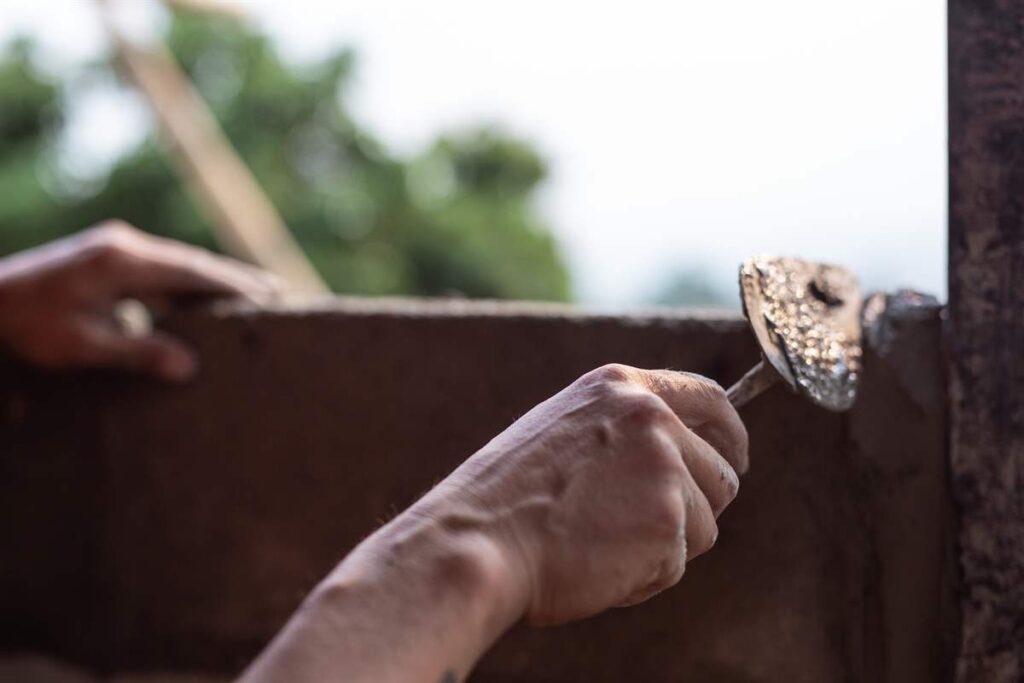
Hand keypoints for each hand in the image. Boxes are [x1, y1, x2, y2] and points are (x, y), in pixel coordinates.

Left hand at [0, 221, 280, 381]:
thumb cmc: (25, 327)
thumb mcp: (80, 346)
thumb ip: (137, 352)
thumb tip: (190, 366)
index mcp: (121, 262)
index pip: (193, 270)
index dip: (236, 283)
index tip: (272, 295)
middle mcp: (123, 246)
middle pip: (192, 261)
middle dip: (235, 278)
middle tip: (279, 293)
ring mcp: (115, 247)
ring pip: (178, 264)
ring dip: (213, 281)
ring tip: (253, 297)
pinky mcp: (108, 257)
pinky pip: (161, 269)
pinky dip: (188, 284)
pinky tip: (205, 302)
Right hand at [429, 363, 748, 625]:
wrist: (478, 542)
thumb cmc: (510, 498)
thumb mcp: (565, 431)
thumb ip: (624, 431)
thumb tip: (681, 456)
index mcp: (621, 386)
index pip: (710, 398)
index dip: (730, 435)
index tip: (733, 459)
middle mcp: (652, 418)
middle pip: (721, 472)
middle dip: (698, 507)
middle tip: (648, 529)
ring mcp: (664, 469)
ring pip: (705, 524)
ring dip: (665, 546)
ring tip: (600, 543)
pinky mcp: (668, 523)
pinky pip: (677, 564)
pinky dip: (644, 577)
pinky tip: (596, 565)